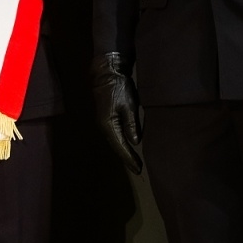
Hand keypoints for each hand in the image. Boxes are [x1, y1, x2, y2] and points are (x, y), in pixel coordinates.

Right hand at [92, 52, 143, 174]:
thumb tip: (135, 142)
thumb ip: (132, 124)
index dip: (129, 158)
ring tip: (133, 162)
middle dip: (127, 158)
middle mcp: (103, 126)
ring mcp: (103, 122)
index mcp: (109, 124)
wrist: (106, 73)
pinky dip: (121, 143)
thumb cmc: (119, 87)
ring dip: (123, 152)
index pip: (121, 146)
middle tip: (138, 169)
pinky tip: (127, 146)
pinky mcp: (105, 118)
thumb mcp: (129, 104)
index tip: (139, 169)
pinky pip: (114, 135)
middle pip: (116, 146)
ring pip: (114, 141)